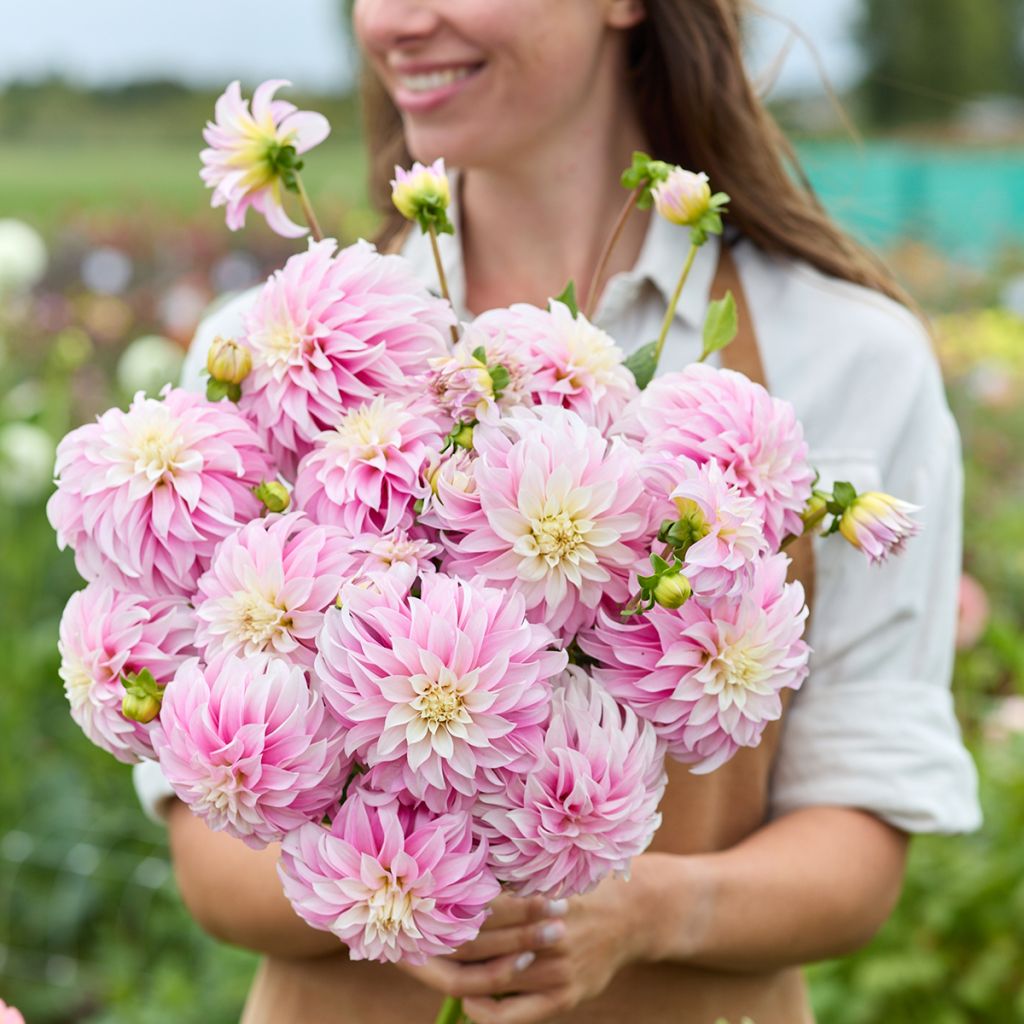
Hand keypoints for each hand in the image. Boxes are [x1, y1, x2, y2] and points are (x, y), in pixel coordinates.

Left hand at [397, 872, 655, 1023]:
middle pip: (474, 946)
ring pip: (489, 979)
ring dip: (450, 974)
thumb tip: (452, 876)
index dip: (437, 911)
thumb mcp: (548, 871)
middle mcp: (545, 932)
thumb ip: (509, 880)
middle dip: (432, 945)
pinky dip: (483, 1010)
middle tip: (399, 940)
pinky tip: (467, 999)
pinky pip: (512, 1014)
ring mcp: (555, 968)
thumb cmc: (579, 886)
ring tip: (420, 964)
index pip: (474, 908)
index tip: (405, 909)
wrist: (634, 915)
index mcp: (537, 895)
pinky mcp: (564, 997)